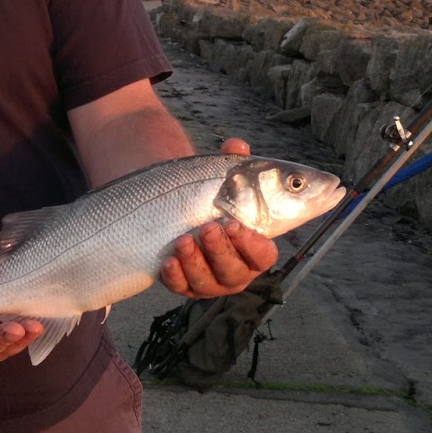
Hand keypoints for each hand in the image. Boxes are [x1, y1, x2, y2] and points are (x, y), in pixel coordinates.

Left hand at [158, 136, 277, 297]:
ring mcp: (209, 280)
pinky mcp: (184, 284)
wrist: (179, 206)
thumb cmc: (212, 197)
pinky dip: (174, 276)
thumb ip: (234, 164)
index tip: (234, 224)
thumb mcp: (222, 178)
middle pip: (234, 272)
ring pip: (207, 283)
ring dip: (195, 262)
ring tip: (182, 239)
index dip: (251, 244)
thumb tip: (236, 145)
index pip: (263, 255)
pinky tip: (168, 260)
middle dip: (220, 251)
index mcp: (253, 247)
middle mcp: (235, 269)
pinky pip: (180, 287)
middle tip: (208, 227)